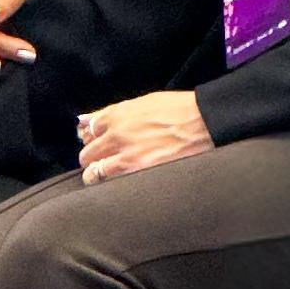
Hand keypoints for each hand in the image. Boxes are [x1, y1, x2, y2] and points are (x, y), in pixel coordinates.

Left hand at [76, 90, 211, 183]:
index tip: (98, 143)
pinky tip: (119, 184)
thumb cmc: (178, 110)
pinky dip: (111, 186)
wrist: (202, 123)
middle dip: (92, 158)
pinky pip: (111, 184)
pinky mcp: (138, 173)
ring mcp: (126, 157)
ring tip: (108, 177)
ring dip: (97, 175)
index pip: (88, 131)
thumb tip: (87, 120)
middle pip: (87, 154)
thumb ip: (113, 113)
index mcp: (117, 115)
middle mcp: (116, 136)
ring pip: (94, 173)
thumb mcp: (143, 102)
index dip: (92, 138)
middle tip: (102, 161)